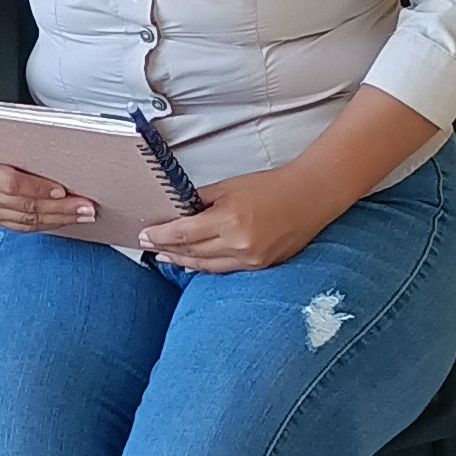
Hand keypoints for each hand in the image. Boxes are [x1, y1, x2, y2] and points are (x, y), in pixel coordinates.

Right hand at [0, 138, 92, 232]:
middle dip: (59, 209)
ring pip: (26, 221)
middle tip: (85, 207)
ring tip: (80, 215)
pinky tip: (62, 220)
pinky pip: (21, 226)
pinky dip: (45, 224)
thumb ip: (26, 149)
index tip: (63, 191)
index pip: (13, 184)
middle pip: (24, 206)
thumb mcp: (3, 137)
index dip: (39, 189)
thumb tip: (63, 158)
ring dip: (58, 219)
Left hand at [136, 168, 349, 273]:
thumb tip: (175, 210)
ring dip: (182, 261)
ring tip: (165, 256)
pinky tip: (193, 262)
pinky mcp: (260, 266)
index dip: (160, 236)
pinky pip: (224, 269)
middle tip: (148, 245)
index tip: (145, 235)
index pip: (183, 233)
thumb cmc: (273, 187)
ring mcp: (250, 259)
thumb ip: (200, 200)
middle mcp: (239, 244)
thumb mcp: (229, 186)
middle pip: (191, 252)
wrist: (310, 196)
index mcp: (229, 220)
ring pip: (205, 265)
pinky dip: (205, 265)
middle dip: (166, 249)